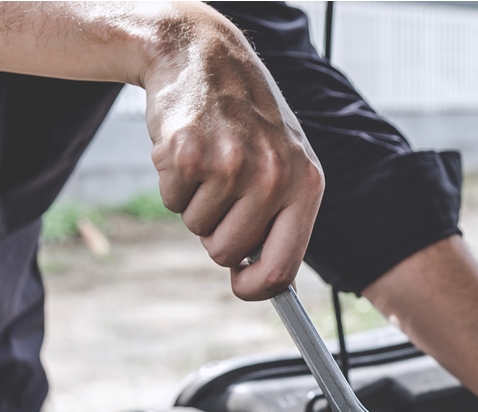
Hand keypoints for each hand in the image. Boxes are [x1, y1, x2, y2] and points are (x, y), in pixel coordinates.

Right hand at [143, 9, 323, 299]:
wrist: (206, 56)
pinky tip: (187, 147)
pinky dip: (171, 181)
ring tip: (208, 159)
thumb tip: (263, 282)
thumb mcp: (283, 164)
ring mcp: (232, 165)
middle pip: (227, 253)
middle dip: (216, 232)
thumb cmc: (247, 122)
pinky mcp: (190, 154)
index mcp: (306, 185)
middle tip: (221, 189)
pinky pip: (171, 200)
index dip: (255, 288)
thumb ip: (280, 220)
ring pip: (196, 228)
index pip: (282, 267)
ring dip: (194, 201)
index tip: (240, 286)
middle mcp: (274, 177)